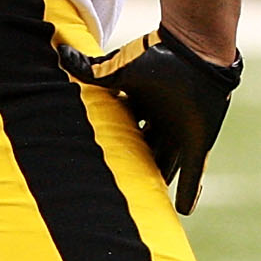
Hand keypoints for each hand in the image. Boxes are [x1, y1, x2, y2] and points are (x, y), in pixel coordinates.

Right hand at [55, 25, 242, 213]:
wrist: (197, 51)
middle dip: (136, 162)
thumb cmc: (159, 55)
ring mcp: (181, 129)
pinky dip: (191, 190)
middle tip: (120, 187)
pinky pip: (194, 170)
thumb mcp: (120, 68)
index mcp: (141, 101)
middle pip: (146, 147)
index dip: (113, 140)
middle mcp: (161, 118)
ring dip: (159, 178)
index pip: (125, 126)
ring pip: (167, 161)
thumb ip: (90, 69)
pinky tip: (185, 210)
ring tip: (148, 202)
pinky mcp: (200, 139)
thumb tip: (60, 52)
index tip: (97, 158)